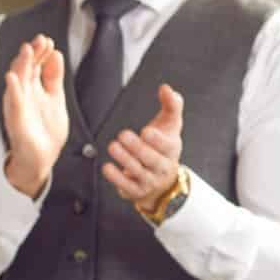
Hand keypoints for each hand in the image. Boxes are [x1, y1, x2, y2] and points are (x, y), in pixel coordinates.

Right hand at [0, 34, 69, 197]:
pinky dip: (12, 90)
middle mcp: (23, 95)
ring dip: (21, 65)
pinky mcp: (15, 120)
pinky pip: (12, 103)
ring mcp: (18, 107)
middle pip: (26, 69)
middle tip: (40, 40)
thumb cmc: (45, 132)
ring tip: (26, 51)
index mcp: (33, 89)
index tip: (49, 41)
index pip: (36, 65)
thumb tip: (56, 54)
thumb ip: (54, 77)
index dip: (41, 53)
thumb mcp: (55, 98)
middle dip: (32, 54)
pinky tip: (13, 78)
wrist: (41, 159)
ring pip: (17, 82)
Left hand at [102, 86, 184, 206]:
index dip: (158, 140)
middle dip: (137, 148)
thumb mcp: (170, 125)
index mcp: (172, 149)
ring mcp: (149, 180)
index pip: (168, 146)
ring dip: (124, 159)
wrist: (162, 180)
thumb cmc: (163, 146)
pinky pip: (126, 186)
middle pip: (151, 159)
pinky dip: (116, 177)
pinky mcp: (136, 191)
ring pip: (137, 171)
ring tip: (113, 146)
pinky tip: (106, 167)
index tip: (146, 131)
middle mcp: (162, 167)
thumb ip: (171, 105)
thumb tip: (166, 88)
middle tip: (123, 135)